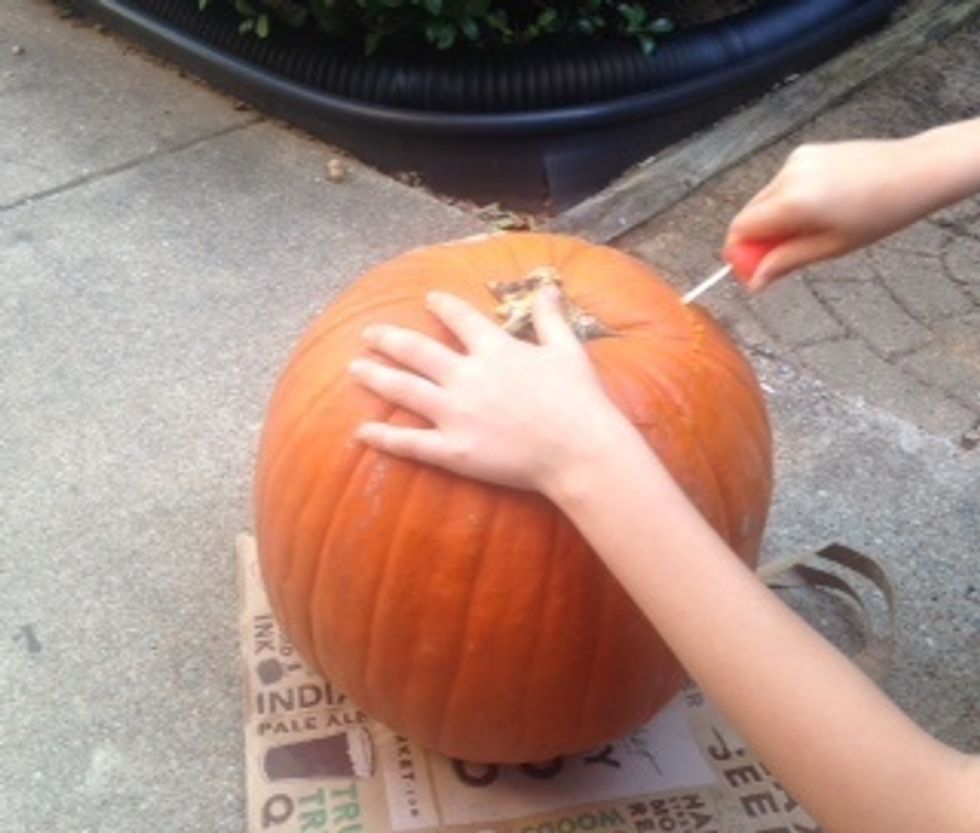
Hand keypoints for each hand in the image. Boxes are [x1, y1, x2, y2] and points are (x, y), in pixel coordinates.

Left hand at [349, 288, 630, 493]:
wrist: (579, 450)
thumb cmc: (579, 400)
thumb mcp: (567, 350)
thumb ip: (550, 317)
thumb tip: (547, 285)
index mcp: (495, 349)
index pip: (460, 318)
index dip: (443, 305)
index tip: (429, 299)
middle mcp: (467, 376)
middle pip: (417, 351)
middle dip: (389, 339)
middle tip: (368, 334)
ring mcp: (455, 414)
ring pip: (404, 389)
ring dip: (376, 376)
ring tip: (354, 368)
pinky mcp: (453, 450)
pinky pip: (410, 442)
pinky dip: (384, 437)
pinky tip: (362, 431)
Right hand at [725, 137, 928, 288]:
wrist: (915, 171)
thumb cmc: (881, 212)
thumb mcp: (830, 248)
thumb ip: (786, 262)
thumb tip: (755, 280)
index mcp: (793, 202)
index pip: (741, 228)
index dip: (739, 252)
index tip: (748, 268)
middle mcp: (788, 176)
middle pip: (748, 213)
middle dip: (755, 238)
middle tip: (775, 258)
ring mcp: (796, 160)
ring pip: (764, 199)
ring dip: (773, 219)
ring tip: (807, 232)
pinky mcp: (805, 152)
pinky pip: (781, 184)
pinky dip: (787, 201)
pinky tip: (817, 209)